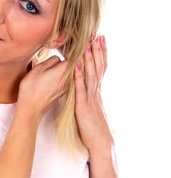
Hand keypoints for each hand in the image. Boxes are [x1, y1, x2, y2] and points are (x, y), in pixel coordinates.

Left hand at [74, 35, 114, 158]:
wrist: (100, 142)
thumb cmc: (94, 127)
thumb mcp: (92, 108)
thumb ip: (88, 97)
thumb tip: (84, 89)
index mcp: (97, 92)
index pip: (100, 68)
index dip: (100, 54)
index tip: (99, 39)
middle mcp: (95, 92)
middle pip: (97, 67)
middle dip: (96, 51)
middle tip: (96, 34)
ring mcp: (90, 98)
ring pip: (91, 75)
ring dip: (89, 59)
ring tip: (87, 44)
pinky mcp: (83, 106)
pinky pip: (81, 88)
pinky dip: (79, 76)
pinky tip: (76, 65)